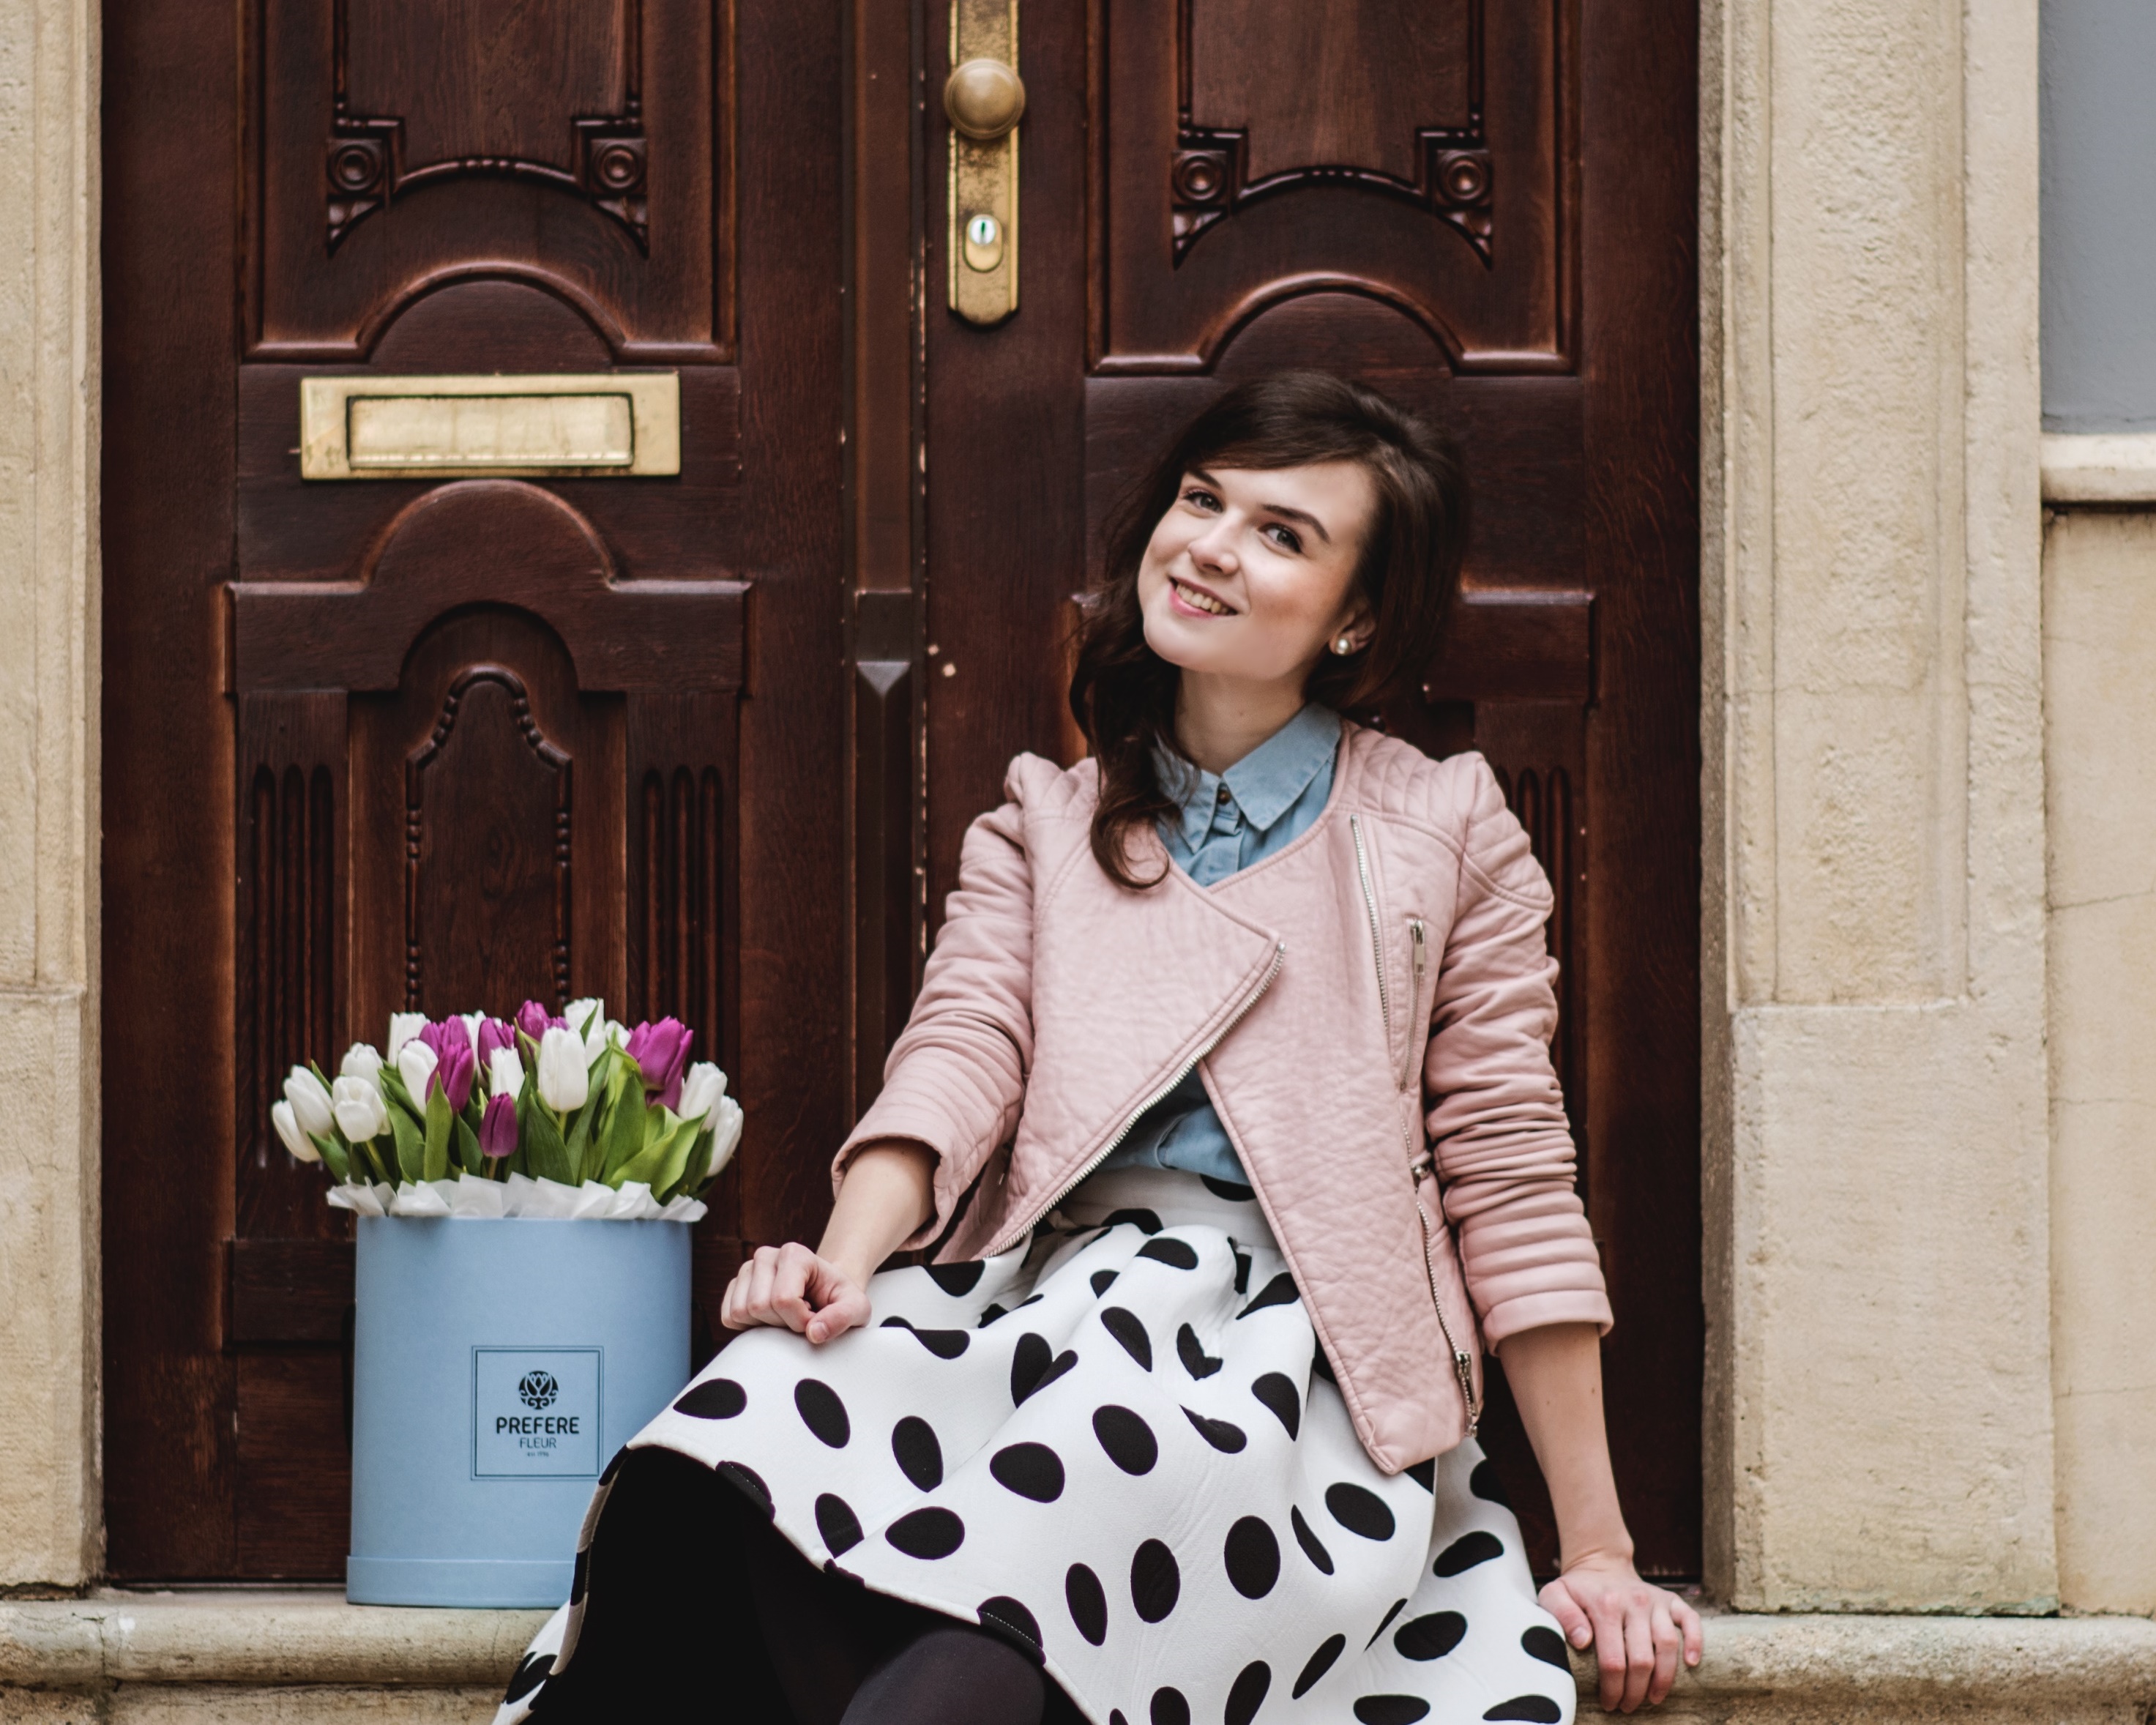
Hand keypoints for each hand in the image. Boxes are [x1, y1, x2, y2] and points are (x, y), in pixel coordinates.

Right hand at [718, 1242, 871, 1344]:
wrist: (824, 1294)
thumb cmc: (838, 1299)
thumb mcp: (856, 1309)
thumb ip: (842, 1318)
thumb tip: (814, 1332)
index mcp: (795, 1254)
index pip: (783, 1299)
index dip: (799, 1320)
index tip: (814, 1317)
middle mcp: (766, 1256)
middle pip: (758, 1306)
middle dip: (782, 1324)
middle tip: (800, 1317)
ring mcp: (747, 1270)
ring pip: (740, 1312)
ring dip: (765, 1326)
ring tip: (786, 1317)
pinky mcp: (734, 1287)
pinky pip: (728, 1317)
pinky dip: (748, 1327)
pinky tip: (770, 1320)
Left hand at [1538, 1552, 1701, 1711]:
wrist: (1600, 1564)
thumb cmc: (1577, 1589)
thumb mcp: (1555, 1595)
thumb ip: (1562, 1616)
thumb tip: (1583, 1641)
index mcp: (1605, 1604)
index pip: (1613, 1660)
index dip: (1612, 1689)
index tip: (1609, 1703)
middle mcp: (1634, 1601)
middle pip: (1643, 1659)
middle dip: (1636, 1691)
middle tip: (1628, 1706)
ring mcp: (1655, 1600)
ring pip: (1668, 1645)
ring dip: (1664, 1678)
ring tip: (1653, 1698)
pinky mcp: (1671, 1599)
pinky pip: (1690, 1620)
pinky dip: (1695, 1642)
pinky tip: (1691, 1664)